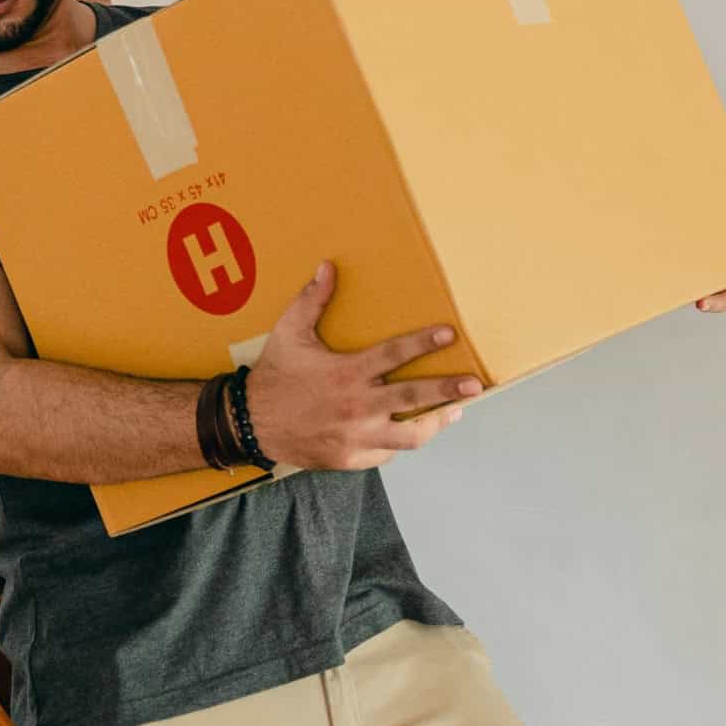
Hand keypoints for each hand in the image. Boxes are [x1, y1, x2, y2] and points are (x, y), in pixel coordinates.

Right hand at [244, 262, 482, 470]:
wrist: (250, 423)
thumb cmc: (274, 375)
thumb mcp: (289, 332)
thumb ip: (312, 300)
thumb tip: (328, 267)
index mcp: (347, 372)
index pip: (395, 354)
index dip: (424, 342)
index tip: (449, 334)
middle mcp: (357, 406)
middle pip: (415, 399)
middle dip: (449, 390)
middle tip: (474, 385)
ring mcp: (356, 437)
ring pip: (409, 436)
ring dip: (435, 423)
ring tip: (453, 413)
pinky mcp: (350, 459)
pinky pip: (386, 453)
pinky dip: (397, 442)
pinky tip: (406, 430)